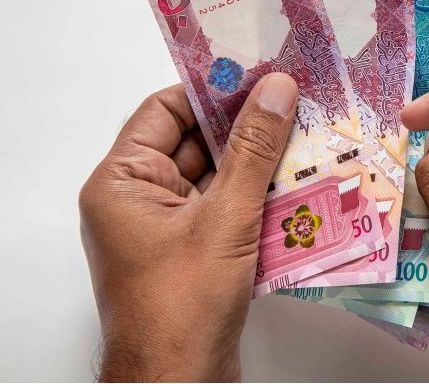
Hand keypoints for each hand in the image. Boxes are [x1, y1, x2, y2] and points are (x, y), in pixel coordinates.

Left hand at [79, 74, 297, 381]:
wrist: (181, 381)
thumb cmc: (184, 304)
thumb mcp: (226, 217)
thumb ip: (253, 150)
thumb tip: (275, 90)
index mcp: (122, 181)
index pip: (165, 111)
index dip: (211, 90)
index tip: (258, 76)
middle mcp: (138, 200)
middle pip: (196, 143)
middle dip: (246, 129)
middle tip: (293, 104)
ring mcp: (166, 228)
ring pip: (216, 177)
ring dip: (258, 165)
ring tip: (307, 139)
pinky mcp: (193, 252)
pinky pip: (226, 208)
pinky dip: (258, 198)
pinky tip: (299, 186)